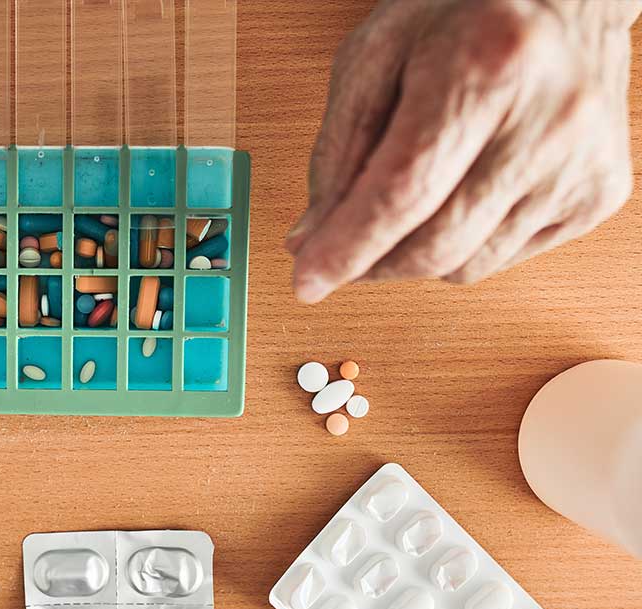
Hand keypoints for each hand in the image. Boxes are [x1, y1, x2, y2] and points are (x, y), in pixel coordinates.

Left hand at [287, 0, 637, 302]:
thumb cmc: (466, 13)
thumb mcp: (378, 54)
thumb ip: (338, 149)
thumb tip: (312, 238)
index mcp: (489, 65)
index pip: (405, 191)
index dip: (348, 247)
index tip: (307, 280)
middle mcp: (549, 118)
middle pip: (437, 243)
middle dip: (371, 264)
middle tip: (337, 254)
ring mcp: (583, 161)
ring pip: (467, 265)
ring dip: (413, 258)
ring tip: (402, 209)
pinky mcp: (602, 193)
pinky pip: (504, 259)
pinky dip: (461, 246)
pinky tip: (457, 198)